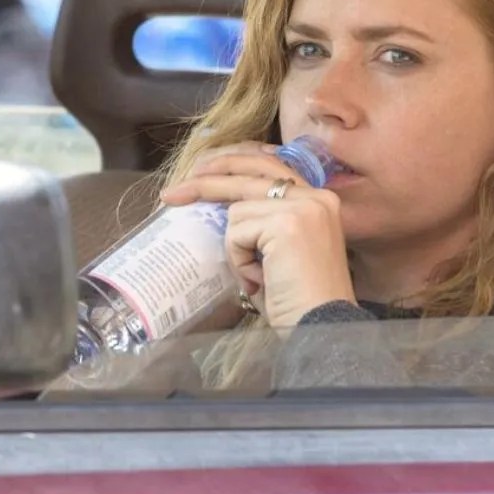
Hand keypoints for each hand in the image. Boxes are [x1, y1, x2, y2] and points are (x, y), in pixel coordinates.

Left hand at [160, 143, 354, 328]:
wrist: (322, 328)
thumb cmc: (299, 301)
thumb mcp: (282, 252)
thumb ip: (264, 225)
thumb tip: (222, 210)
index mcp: (319, 201)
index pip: (269, 165)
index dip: (233, 166)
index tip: (204, 171)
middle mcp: (315, 197)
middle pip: (248, 171)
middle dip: (206, 179)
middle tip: (172, 194)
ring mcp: (302, 207)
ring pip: (236, 211)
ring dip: (236, 249)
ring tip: (258, 278)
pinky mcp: (286, 223)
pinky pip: (236, 233)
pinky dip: (239, 261)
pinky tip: (260, 280)